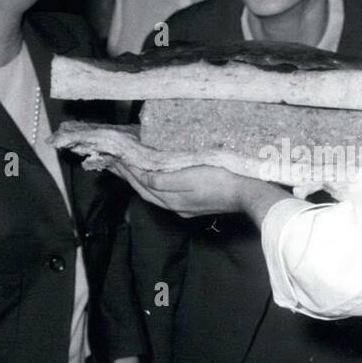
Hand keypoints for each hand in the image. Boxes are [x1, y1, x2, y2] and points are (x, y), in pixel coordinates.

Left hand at [107, 159, 290, 226]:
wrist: (246, 192)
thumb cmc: (220, 180)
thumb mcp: (189, 177)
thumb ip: (164, 180)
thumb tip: (144, 177)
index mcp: (172, 200)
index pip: (143, 184)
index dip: (128, 171)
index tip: (115, 157)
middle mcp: (175, 205)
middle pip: (145, 191)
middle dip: (129, 176)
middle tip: (114, 161)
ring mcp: (185, 205)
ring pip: (155, 192)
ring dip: (140, 180)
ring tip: (129, 167)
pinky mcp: (195, 202)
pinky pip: (166, 192)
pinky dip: (154, 182)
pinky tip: (155, 176)